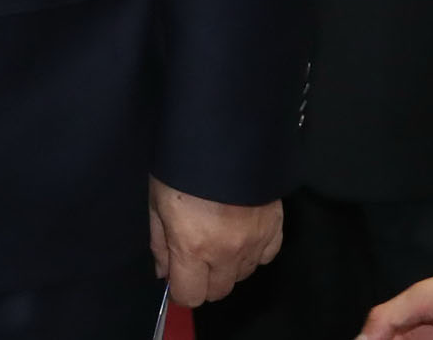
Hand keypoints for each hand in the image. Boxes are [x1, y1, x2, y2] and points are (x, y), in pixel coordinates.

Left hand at [149, 177, 282, 305]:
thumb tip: (164, 273)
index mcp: (192, 247)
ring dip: (227, 266)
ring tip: (216, 238)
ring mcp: (255, 242)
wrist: (223, 136)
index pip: (190, 296)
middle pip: (218, 291)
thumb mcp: (156, 201)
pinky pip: (265, 257)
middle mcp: (226, 252)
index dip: (180, 290)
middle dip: (203, 281)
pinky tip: (239, 234)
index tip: (176, 278)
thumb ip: (159, 242)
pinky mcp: (275, 229)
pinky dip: (252, 253)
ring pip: (242, 275)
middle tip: (194, 258)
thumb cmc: (180, 165)